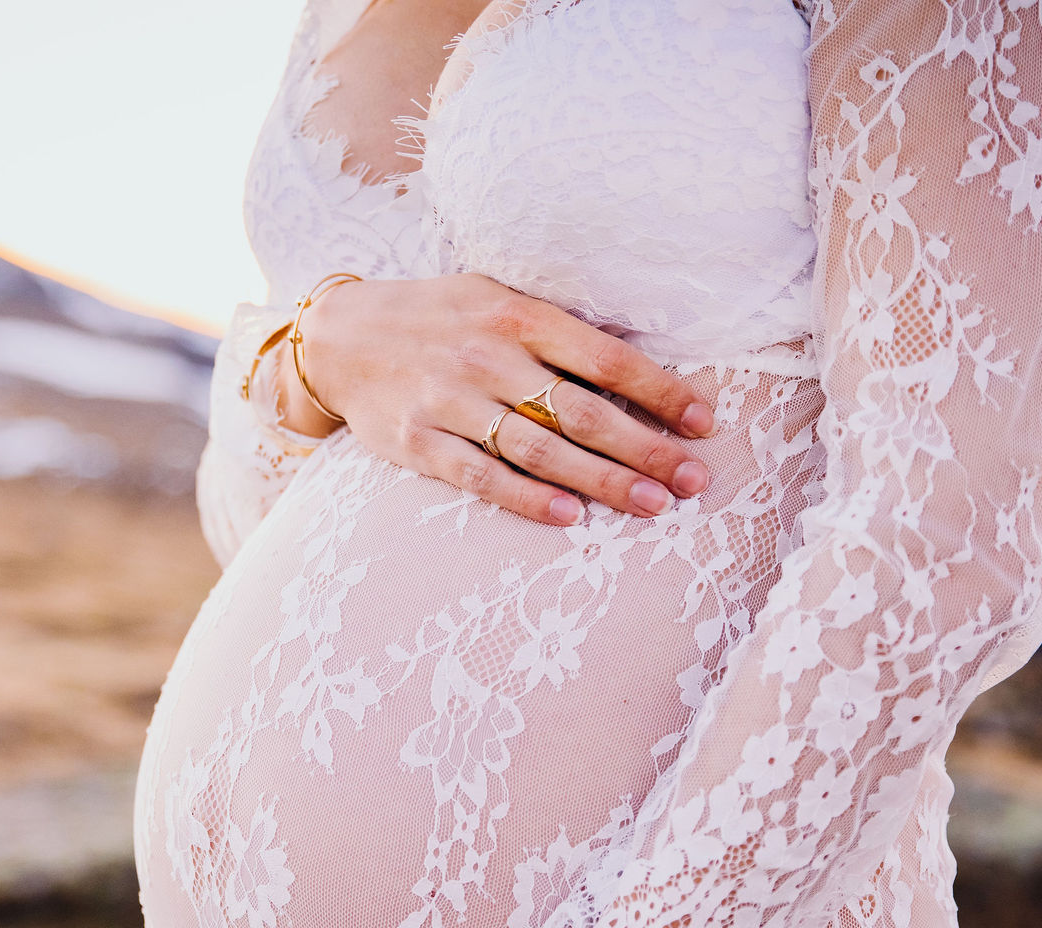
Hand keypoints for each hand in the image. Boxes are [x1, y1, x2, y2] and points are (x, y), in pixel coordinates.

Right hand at [285, 274, 715, 526]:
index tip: (704, 422)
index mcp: (517, 315)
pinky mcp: (418, 442)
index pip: (607, 359)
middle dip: (646, 449)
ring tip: (652, 506)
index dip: (661, 392)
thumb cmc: (437, 318)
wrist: (338, 336)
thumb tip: (635, 365)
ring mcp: (451, 402)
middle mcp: (488, 358)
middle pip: (584, 412)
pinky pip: (481, 477)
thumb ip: (555, 329)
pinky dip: (526, 498)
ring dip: (603, 482)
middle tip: (694, 480)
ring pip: (541, 450)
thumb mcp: (494, 296)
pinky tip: (571, 518)